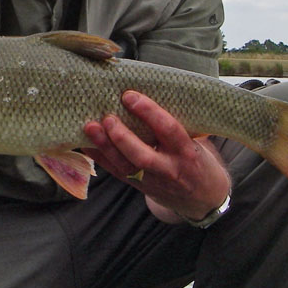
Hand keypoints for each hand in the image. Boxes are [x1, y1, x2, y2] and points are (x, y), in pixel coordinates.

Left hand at [82, 91, 230, 224]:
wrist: (203, 198)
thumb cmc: (198, 160)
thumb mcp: (197, 142)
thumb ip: (178, 123)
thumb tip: (151, 89)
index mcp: (187, 152)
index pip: (169, 130)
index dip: (149, 112)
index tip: (130, 96)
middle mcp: (169, 169)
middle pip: (142, 155)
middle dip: (122, 137)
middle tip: (107, 117)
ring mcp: (152, 181)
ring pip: (125, 166)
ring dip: (105, 147)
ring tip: (90, 127)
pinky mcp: (138, 186)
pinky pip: (115, 172)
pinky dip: (99, 157)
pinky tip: (84, 142)